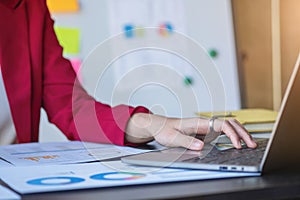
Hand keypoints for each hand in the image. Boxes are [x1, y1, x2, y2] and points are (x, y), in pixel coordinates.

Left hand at [125, 113, 256, 149]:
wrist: (160, 126)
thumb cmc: (165, 130)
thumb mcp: (172, 138)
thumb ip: (186, 141)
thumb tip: (201, 146)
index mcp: (198, 122)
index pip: (221, 125)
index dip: (231, 134)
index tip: (236, 145)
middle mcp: (204, 123)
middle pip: (229, 124)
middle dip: (242, 133)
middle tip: (252, 144)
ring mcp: (206, 127)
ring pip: (228, 127)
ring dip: (240, 134)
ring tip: (250, 143)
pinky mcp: (205, 133)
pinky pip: (223, 132)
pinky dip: (233, 136)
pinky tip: (238, 143)